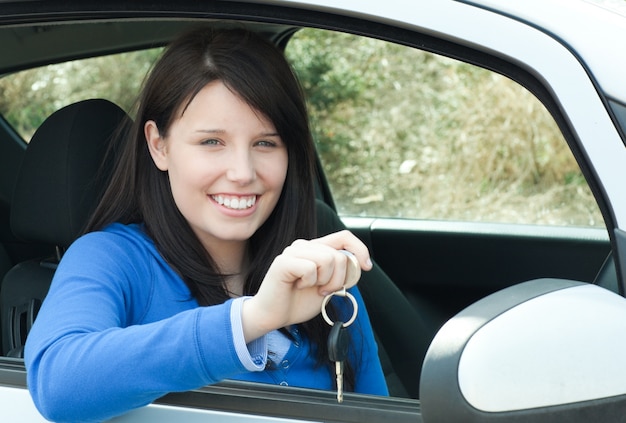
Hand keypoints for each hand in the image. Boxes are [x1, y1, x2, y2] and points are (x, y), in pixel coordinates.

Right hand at [241, 230, 371, 341]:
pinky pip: (310, 268)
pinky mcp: (283, 262)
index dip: (360, 249)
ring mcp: (293, 252)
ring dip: (325, 281)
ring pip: (328, 259)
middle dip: (339, 279)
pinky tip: (297, 286)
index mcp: (316, 249)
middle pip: (340, 255)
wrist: (273, 316)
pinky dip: (309, 282)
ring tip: (310, 287)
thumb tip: (358, 265)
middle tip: (324, 290)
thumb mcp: (328, 287)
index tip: (367, 267)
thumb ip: (342, 274)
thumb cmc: (297, 302)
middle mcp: (305, 246)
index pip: (344, 237)